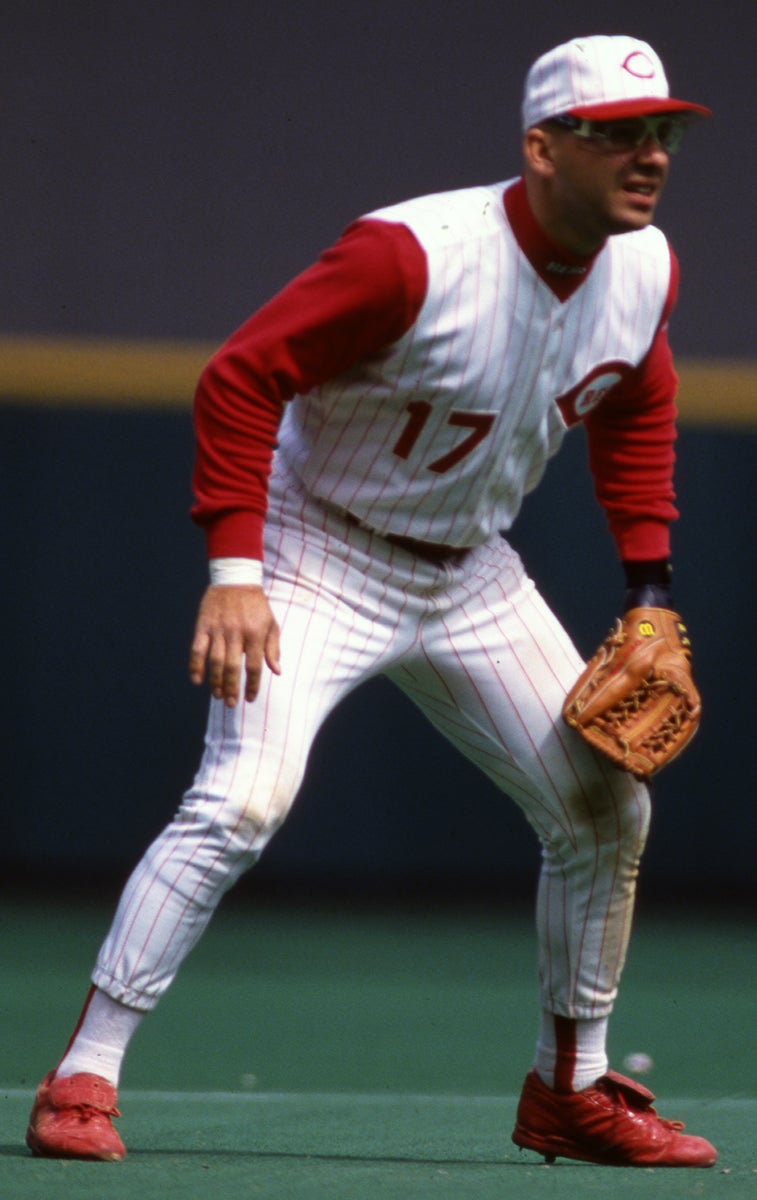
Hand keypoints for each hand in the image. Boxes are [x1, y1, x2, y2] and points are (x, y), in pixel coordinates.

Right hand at [188, 585, 280, 706]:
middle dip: (231, 689)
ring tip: (217, 695)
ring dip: (215, 681)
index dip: (252, 685)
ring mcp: (218, 629)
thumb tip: (276, 672)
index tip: (250, 698)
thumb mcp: (271, 624)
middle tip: (230, 704)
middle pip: (232, 667)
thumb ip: (273, 648)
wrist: (236, 578)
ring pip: (215, 661)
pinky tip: (197, 680)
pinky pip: (197, 649)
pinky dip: (195, 666)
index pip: (254, 666)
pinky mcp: (204, 625)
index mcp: (255, 633)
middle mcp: (236, 633)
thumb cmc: (256, 605)